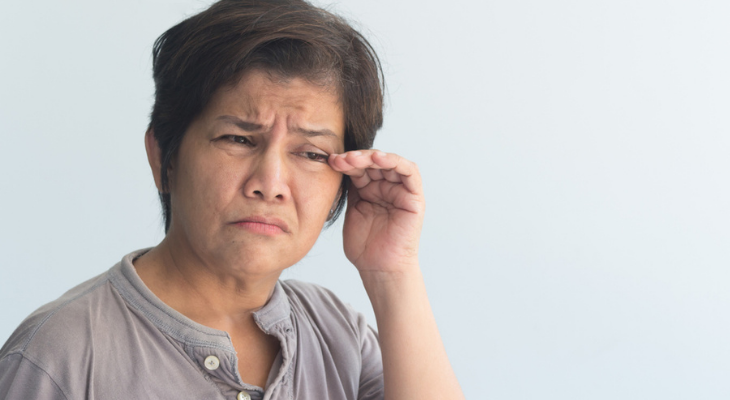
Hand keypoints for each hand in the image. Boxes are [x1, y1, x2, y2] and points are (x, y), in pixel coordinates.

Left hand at [328, 150, 424, 272]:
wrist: (377, 267)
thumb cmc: (364, 245)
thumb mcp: (352, 209)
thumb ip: (351, 187)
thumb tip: (339, 162)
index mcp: (372, 190)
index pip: (361, 167)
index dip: (347, 162)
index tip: (331, 161)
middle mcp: (388, 187)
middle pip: (375, 162)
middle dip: (356, 158)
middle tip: (340, 159)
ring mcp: (402, 191)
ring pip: (391, 163)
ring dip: (372, 157)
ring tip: (354, 159)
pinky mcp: (414, 197)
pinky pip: (410, 173)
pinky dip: (395, 162)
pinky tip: (378, 159)